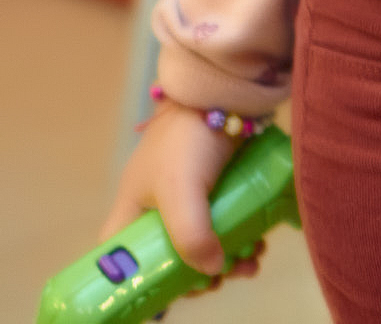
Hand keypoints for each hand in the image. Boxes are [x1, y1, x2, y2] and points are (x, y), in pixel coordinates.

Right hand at [97, 99, 267, 292]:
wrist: (222, 88)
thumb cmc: (187, 139)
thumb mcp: (181, 191)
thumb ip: (191, 236)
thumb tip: (212, 271)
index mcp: (130, 213)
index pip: (122, 265)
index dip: (144, 285)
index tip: (176, 293)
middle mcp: (153, 210)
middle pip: (168, 262)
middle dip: (198, 276)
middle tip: (223, 278)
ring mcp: (184, 198)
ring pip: (200, 246)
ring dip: (226, 260)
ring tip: (250, 260)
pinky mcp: (213, 186)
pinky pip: (222, 225)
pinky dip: (238, 238)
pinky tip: (257, 242)